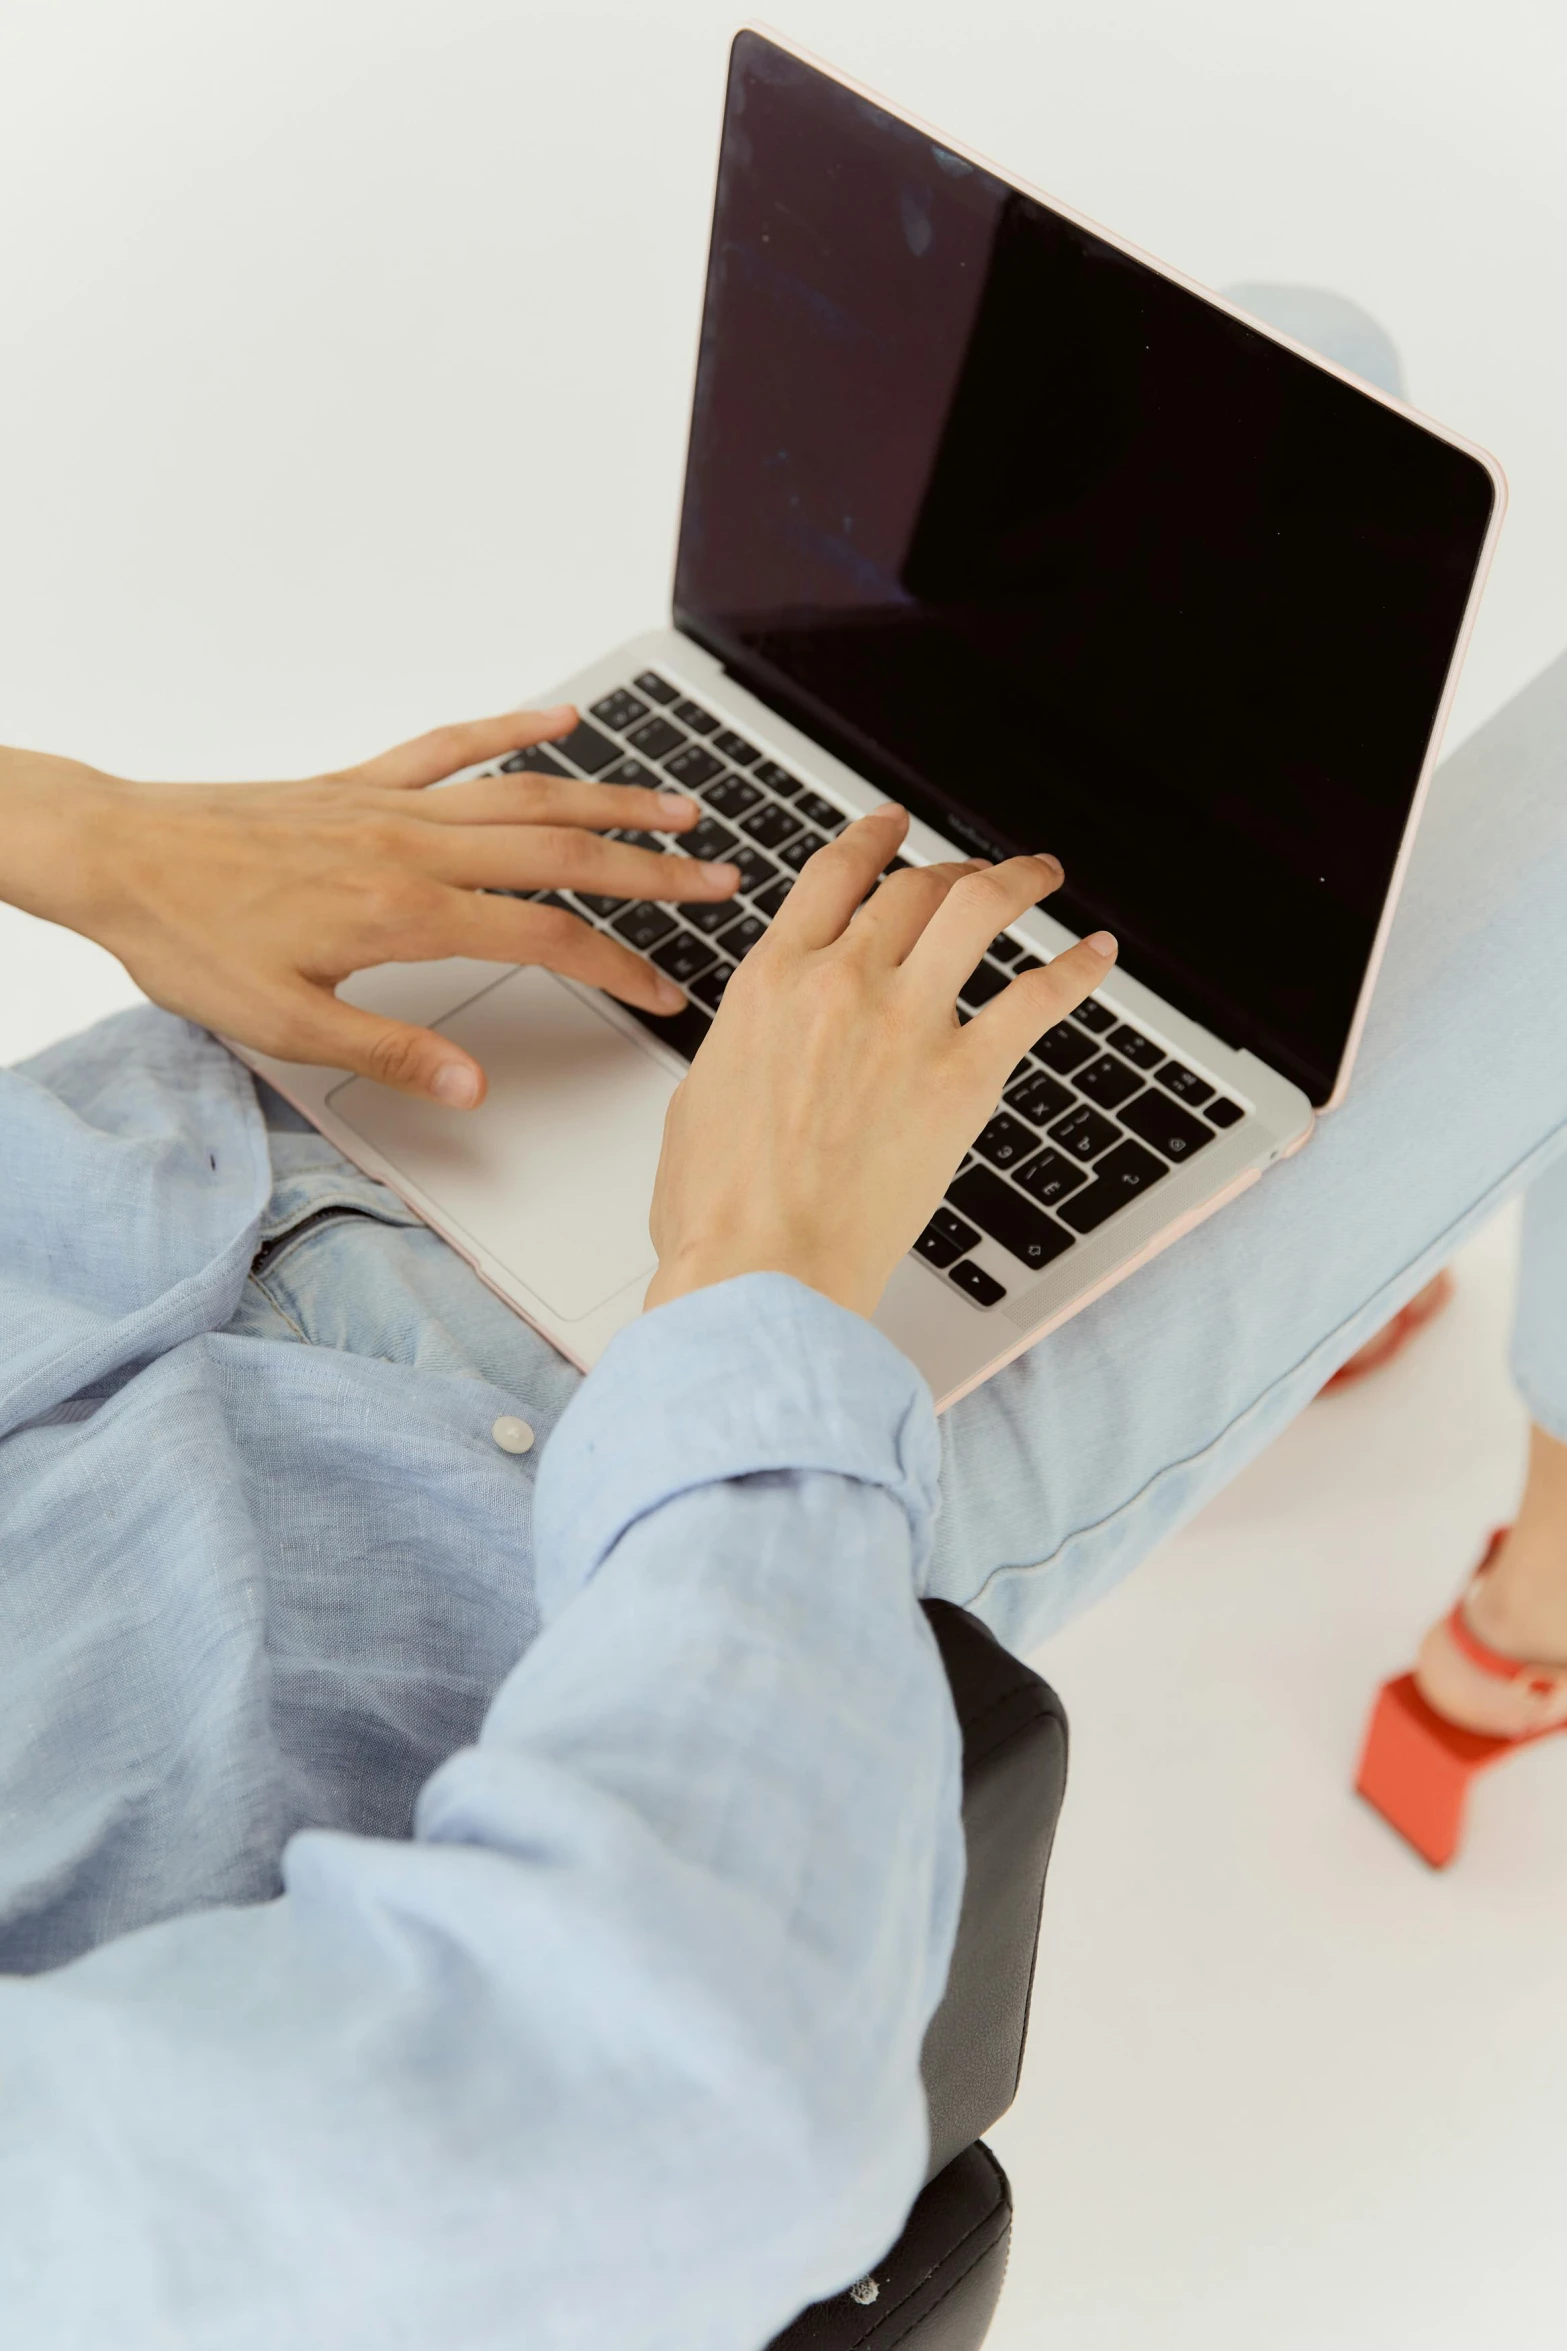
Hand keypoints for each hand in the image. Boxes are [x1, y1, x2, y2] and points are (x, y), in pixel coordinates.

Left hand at [0, 709, 742, 1106]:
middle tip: (721, 880)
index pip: (548, 938)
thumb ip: (392, 1052)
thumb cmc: (189, 937)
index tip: (666, 991)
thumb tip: (474, 1086)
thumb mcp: (287, 1025)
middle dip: (652, 870)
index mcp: (406, 912)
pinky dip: (512, 729)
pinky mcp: (361, 782)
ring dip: (610, 800)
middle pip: (563, 854)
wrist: (117, 856)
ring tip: (678, 808)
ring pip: (526, 795)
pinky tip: (559, 721)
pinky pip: (452, 745)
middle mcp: (413, 846)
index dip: (621, 966)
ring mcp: (391, 805)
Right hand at [646, 805, 1116, 1318]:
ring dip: (1018, 881)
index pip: (833, 873)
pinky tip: (1098, 955)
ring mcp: (907, 1023)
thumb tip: (768, 1040)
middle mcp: (841, 981)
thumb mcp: (703, 1093)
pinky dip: (1077, 969)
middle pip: (912, 887)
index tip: (892, 826)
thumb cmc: (719, 1207)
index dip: (873, 837)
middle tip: (971, 874)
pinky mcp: (964, 1076)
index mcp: (770, 980)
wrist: (759, 1267)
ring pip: (978, 910)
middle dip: (949, 870)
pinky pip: (1038, 998)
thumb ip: (748, 1042)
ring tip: (1042, 874)